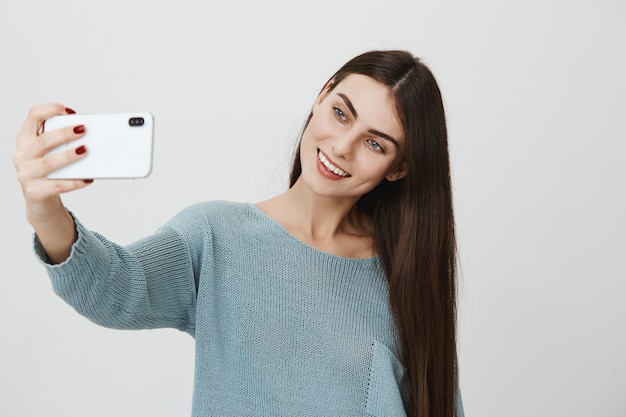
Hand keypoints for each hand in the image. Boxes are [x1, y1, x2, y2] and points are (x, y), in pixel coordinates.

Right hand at [13, 103, 92, 262]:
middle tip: (83, 129)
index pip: (33, 116)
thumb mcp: (51, 153)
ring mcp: (26, 174)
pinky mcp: (35, 191)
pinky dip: (74, 181)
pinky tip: (87, 178)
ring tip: (85, 151)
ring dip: (69, 156)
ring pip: (49, 163)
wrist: (40, 201)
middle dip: (64, 134)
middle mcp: (22, 155)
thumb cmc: (50, 172)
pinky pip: (57, 185)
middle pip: (42, 140)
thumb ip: (63, 141)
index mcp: (26, 139)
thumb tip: (91, 133)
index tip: (70, 112)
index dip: (51, 109)